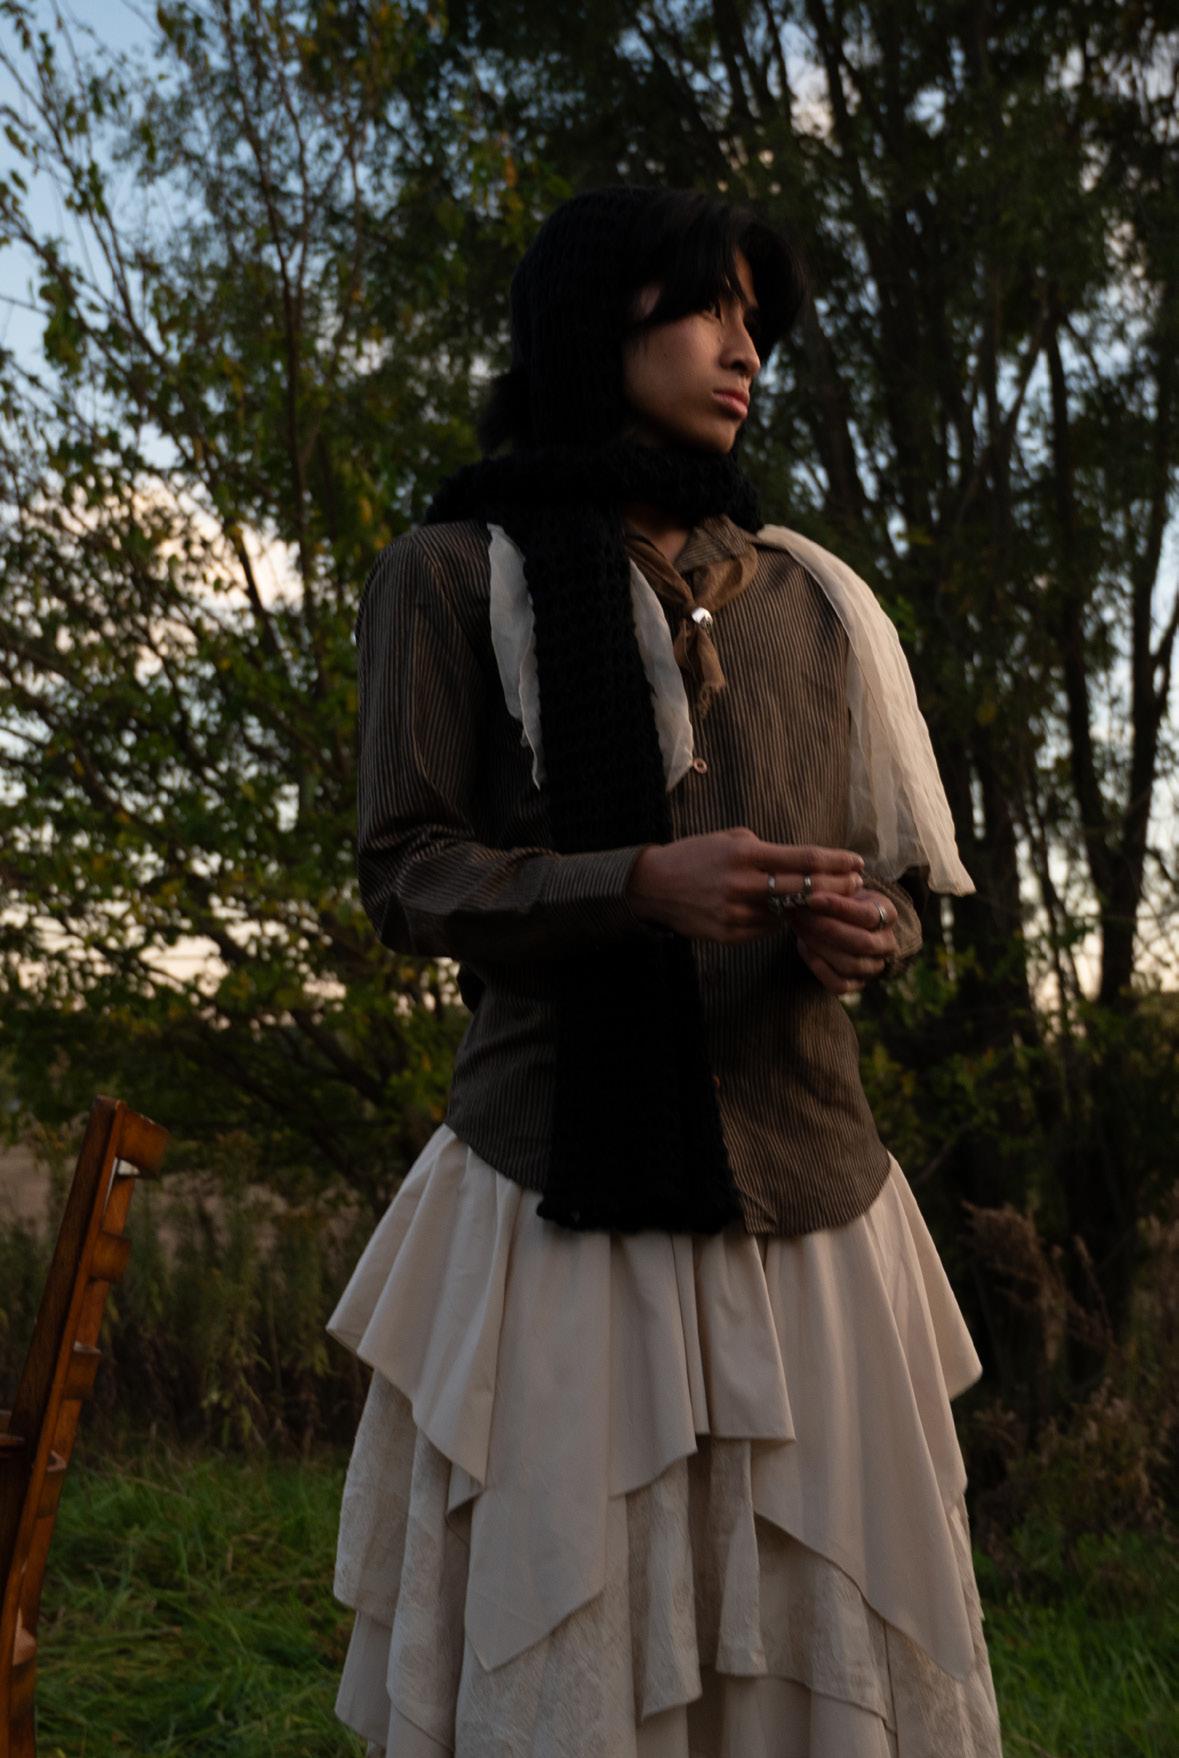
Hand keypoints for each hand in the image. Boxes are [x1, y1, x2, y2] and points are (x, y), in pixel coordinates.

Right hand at [626, 826, 863, 943]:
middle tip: (856, 884)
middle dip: (837, 887)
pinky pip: (768, 928)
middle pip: (805, 889)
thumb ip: (767, 851)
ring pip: (789, 913)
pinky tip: (790, 913)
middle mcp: (744, 885)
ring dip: (811, 908)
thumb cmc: (697, 855)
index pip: (804, 859)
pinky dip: (781, 920)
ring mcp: (737, 913)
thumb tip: (803, 864)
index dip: (836, 862)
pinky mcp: (730, 934)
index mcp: (746, 855)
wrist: (654, 886)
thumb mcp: (731, 840)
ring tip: (830, 900)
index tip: (857, 862)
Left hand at [791, 890, 898, 994]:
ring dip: (819, 946)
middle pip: (861, 943)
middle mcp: (887, 943)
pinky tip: (803, 947)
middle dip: (826, 929)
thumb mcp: (843, 889)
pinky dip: (818, 968)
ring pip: (850, 964)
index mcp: (888, 915)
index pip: (867, 915)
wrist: (845, 922)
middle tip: (800, 915)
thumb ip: (832, 888)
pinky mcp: (858, 984)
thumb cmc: (842, 900)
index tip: (812, 898)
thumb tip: (807, 888)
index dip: (838, 907)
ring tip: (798, 928)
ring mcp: (874, 966)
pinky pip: (839, 985)